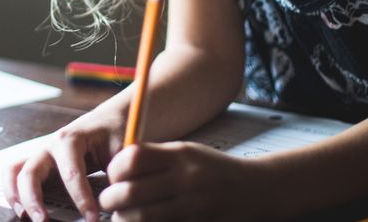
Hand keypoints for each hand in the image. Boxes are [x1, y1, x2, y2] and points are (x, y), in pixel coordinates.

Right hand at [3, 105, 125, 220]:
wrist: (110, 119)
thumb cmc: (117, 135)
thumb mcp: (123, 151)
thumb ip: (119, 173)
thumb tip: (116, 198)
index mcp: (71, 139)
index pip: (71, 173)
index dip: (81, 199)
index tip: (92, 218)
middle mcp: (50, 145)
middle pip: (31, 172)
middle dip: (34, 200)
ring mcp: (42, 153)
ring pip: (14, 171)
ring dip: (15, 195)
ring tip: (25, 217)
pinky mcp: (40, 162)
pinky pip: (15, 173)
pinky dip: (13, 191)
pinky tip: (22, 209)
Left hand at [99, 142, 269, 220]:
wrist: (257, 190)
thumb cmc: (213, 170)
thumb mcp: (187, 152)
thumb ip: (155, 157)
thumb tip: (115, 167)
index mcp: (181, 155)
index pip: (133, 158)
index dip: (114, 169)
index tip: (113, 177)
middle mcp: (187, 180)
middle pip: (131, 192)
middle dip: (111, 199)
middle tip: (109, 201)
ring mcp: (194, 207)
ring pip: (143, 218)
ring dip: (124, 220)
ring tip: (122, 217)